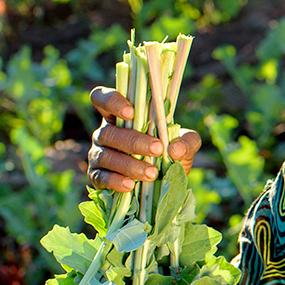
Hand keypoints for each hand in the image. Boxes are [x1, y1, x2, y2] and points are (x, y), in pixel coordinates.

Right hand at [87, 87, 201, 191]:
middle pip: (109, 132)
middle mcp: (105, 133)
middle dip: (134, 141)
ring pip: (106, 156)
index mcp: (119, 116)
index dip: (111, 101)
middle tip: (157, 149)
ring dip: (129, 165)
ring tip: (152, 173)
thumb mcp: (184, 144)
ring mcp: (98, 155)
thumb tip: (176, 148)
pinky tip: (130, 185)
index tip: (131, 112)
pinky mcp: (97, 177)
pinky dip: (115, 181)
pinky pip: (100, 178)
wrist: (165, 183)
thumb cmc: (168, 154)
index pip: (102, 98)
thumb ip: (187, 140)